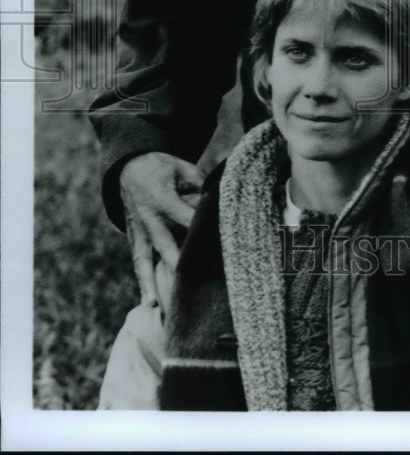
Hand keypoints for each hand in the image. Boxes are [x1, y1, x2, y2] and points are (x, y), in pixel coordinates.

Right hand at [119, 152, 204, 305]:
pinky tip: (149, 303)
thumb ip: (200, 183)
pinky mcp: (134, 239)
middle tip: (193, 284)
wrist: (128, 169)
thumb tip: (218, 199)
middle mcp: (149, 219)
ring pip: (146, 260)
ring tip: (158, 304)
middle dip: (179, 263)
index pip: (185, 216)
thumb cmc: (161, 168)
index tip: (216, 243)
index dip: (200, 228)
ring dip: (152, 282)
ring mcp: (139, 231)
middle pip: (166, 244)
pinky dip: (143, 282)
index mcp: (163, 198)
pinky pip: (138, 262)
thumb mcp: (182, 167)